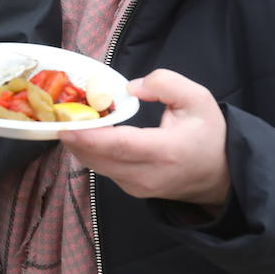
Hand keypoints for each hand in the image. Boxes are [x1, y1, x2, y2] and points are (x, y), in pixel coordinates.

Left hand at [58, 69, 230, 211]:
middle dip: (73, 136)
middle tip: (54, 114)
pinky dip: (89, 150)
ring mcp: (137, 187)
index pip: (120, 146)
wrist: (219, 175)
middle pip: (99, 157)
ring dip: (78, 143)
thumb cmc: (207, 134)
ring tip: (67, 118)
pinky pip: (102, 168)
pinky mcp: (130, 190)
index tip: (64, 125)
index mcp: (165, 151)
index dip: (89, 136)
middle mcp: (147, 175)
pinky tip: (85, 131)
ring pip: (96, 165)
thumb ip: (166, 84)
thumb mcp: (198, 99)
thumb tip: (130, 88)